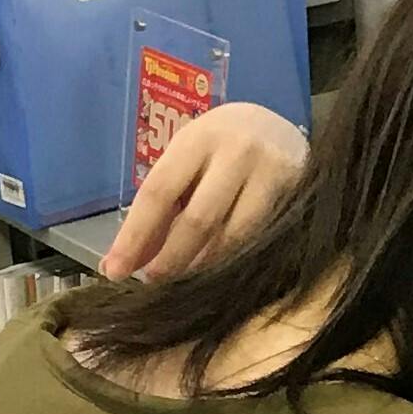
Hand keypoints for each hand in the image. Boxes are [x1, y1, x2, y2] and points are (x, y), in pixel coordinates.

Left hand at [102, 102, 307, 280]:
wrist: (282, 129)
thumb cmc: (223, 149)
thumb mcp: (191, 161)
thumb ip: (165, 203)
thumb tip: (130, 259)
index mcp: (198, 139)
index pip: (159, 192)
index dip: (135, 235)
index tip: (115, 270)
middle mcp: (236, 152)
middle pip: (198, 220)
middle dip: (171, 258)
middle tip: (152, 283)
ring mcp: (272, 173)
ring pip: (234, 237)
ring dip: (204, 266)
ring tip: (186, 281)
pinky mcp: (297, 194)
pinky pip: (261, 240)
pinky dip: (235, 260)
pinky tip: (220, 272)